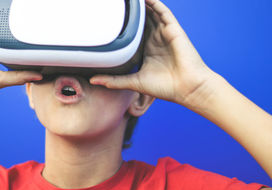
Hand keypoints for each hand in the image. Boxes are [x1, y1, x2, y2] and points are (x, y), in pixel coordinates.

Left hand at [90, 0, 215, 106]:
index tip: (107, 20)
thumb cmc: (165, 87)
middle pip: (141, 20)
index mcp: (146, 50)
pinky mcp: (172, 29)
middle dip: (130, 13)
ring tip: (127, 0)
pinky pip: (162, 11)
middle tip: (115, 4)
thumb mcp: (133, 82)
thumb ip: (114, 80)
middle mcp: (155, 39)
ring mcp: (164, 33)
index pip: (132, 33)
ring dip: (140, 6)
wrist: (187, 88)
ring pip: (150, 13)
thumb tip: (93, 81)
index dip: (122, 26)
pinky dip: (154, 3)